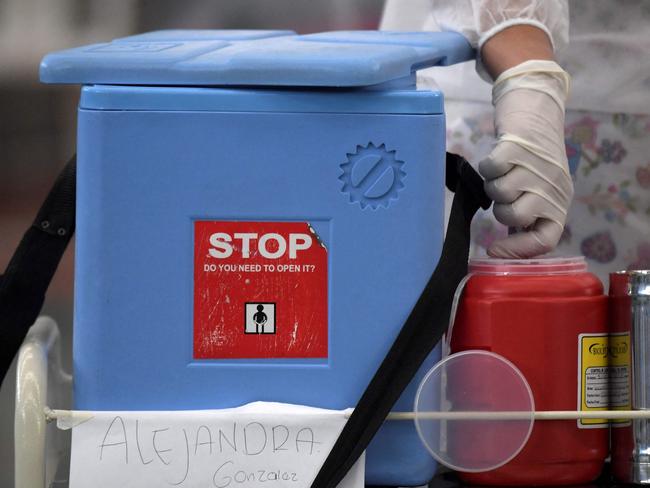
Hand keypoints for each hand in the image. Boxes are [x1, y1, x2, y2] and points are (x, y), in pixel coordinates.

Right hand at [479, 60, 571, 257]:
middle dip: (499, 209)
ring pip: (499, 193)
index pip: (545, 238)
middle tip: (503, 194)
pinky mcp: (516, 146)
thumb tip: (506, 251)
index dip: (518, 250)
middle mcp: (552, 186)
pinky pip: (491, 169)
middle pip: (514, 217)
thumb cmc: (533, 156)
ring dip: (492, 184)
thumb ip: (527, 218)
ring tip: (501, 172)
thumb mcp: (538, 190)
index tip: (493, 251)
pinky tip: (496, 160)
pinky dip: (486, 166)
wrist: (536, 108)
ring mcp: (534, 166)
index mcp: (559, 201)